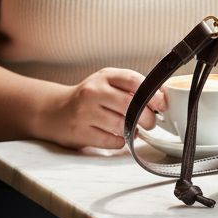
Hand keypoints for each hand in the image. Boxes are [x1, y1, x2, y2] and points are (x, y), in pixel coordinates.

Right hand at [43, 68, 162, 149]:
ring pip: (122, 125)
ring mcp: (86, 113)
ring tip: (135, 129)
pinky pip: (112, 141)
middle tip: (151, 122)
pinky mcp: (81, 133)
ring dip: (134, 130)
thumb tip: (162, 96)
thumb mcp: (107, 82)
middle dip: (147, 117)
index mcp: (105, 76)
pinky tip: (120, 136)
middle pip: (130, 105)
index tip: (162, 104)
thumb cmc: (88, 97)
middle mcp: (94, 92)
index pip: (134, 81)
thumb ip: (131, 87)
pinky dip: (121, 141)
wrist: (55, 111)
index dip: (153, 94)